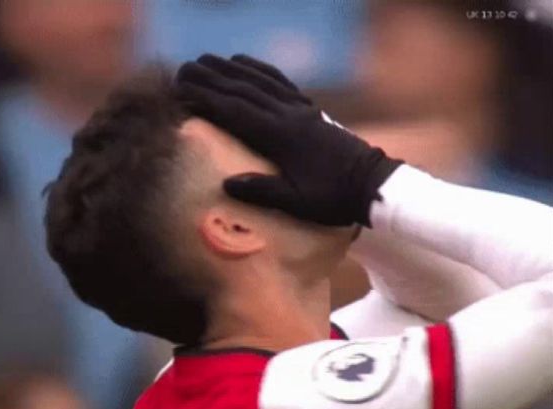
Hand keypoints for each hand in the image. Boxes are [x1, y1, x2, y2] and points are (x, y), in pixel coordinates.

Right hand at [174, 54, 401, 226]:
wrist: (372, 184)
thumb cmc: (333, 198)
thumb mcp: (297, 203)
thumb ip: (262, 192)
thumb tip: (226, 184)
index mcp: (280, 137)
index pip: (235, 111)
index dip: (205, 98)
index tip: (180, 90)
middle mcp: (287, 115)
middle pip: (242, 89)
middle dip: (209, 77)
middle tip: (181, 69)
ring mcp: (299, 108)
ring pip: (259, 80)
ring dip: (229, 68)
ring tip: (204, 60)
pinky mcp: (308, 108)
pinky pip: (279, 81)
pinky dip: (258, 68)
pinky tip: (243, 62)